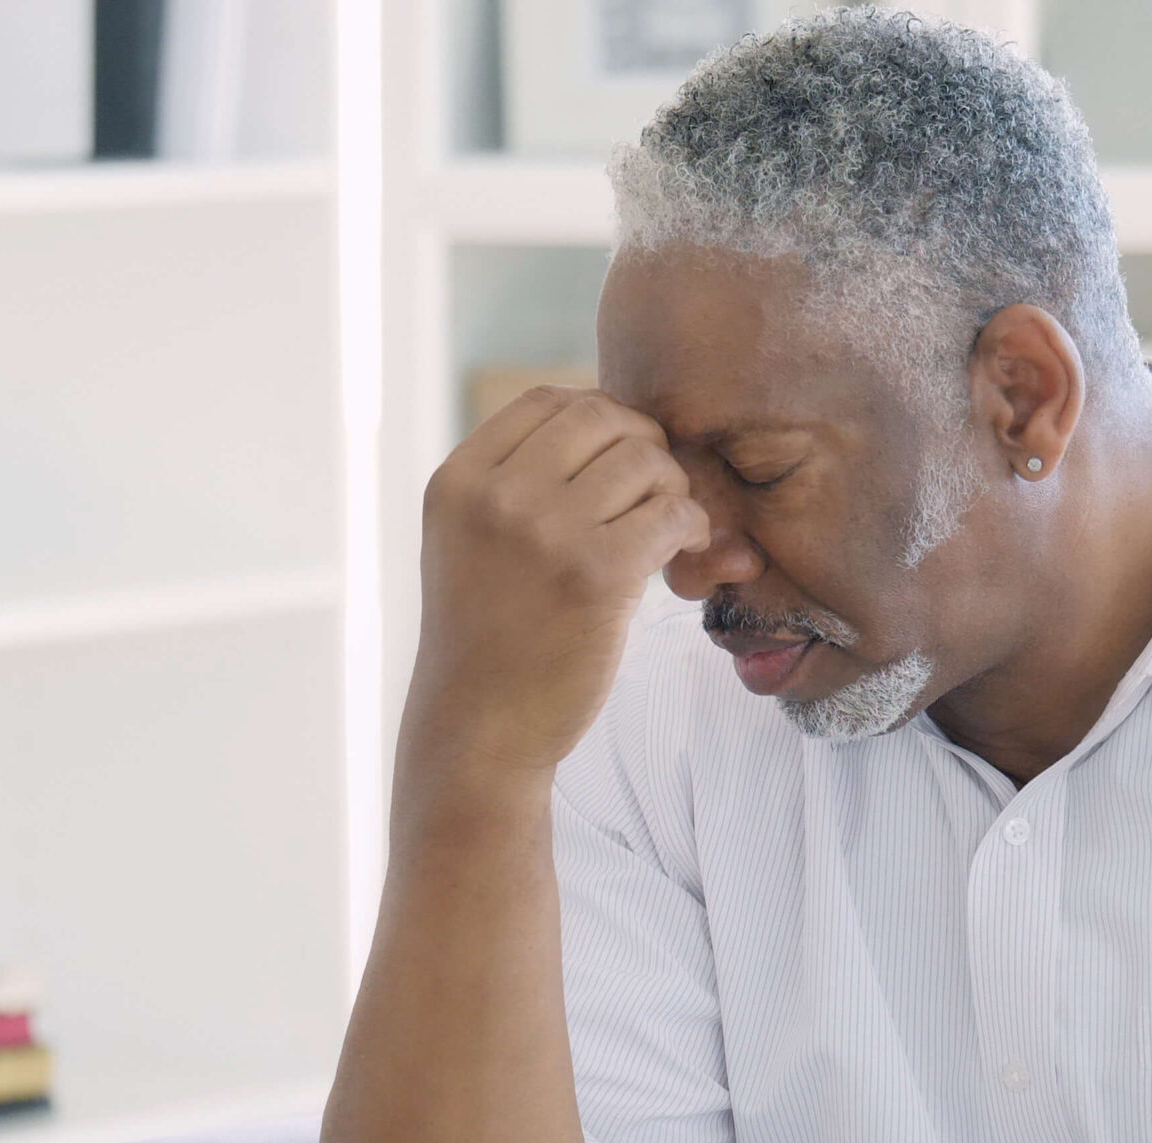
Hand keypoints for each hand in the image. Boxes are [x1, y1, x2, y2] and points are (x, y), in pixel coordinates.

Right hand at [404, 387, 708, 779]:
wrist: (477, 732)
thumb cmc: (487, 642)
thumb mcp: (467, 544)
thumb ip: (514, 484)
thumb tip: (612, 423)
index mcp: (459, 481)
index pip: (547, 401)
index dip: (600, 418)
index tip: (620, 459)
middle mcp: (495, 495)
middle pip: (601, 418)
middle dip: (643, 445)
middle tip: (656, 491)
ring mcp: (543, 531)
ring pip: (643, 461)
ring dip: (673, 489)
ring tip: (669, 529)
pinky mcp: (595, 574)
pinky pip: (670, 513)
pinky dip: (692, 526)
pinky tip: (683, 552)